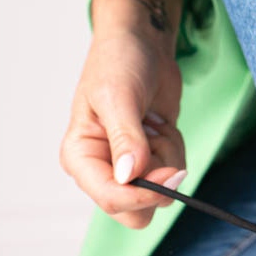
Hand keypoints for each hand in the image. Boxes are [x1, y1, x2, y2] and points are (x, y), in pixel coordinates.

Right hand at [60, 0, 187, 228]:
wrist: (142, 43)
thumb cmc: (120, 61)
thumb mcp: (119, 96)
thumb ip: (126, 138)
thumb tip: (128, 176)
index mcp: (80, 156)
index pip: (110, 198)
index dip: (142, 195)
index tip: (172, 176)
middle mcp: (101, 168)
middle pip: (134, 212)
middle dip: (158, 185)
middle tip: (165, 145)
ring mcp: (128, 167)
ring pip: (161, 193)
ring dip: (169, 158)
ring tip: (154, 123)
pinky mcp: (151, 159)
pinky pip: (173, 172)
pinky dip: (175, 148)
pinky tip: (160, 123)